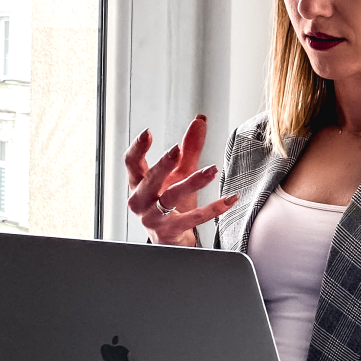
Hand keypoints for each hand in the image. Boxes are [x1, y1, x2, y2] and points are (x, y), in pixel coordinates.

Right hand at [125, 114, 238, 245]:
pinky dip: (213, 209)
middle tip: (176, 149)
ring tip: (212, 171)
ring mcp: (154, 218)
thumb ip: (189, 149)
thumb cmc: (168, 203)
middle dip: (163, 164)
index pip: (132, 163)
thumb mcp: (178, 174)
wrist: (169, 238)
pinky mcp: (171, 231)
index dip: (138, 148)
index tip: (147, 133)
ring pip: (171, 197)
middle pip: (150, 179)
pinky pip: (194, 218)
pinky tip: (229, 199)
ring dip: (192, 182)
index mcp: (139, 183)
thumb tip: (199, 122)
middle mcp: (142, 201)